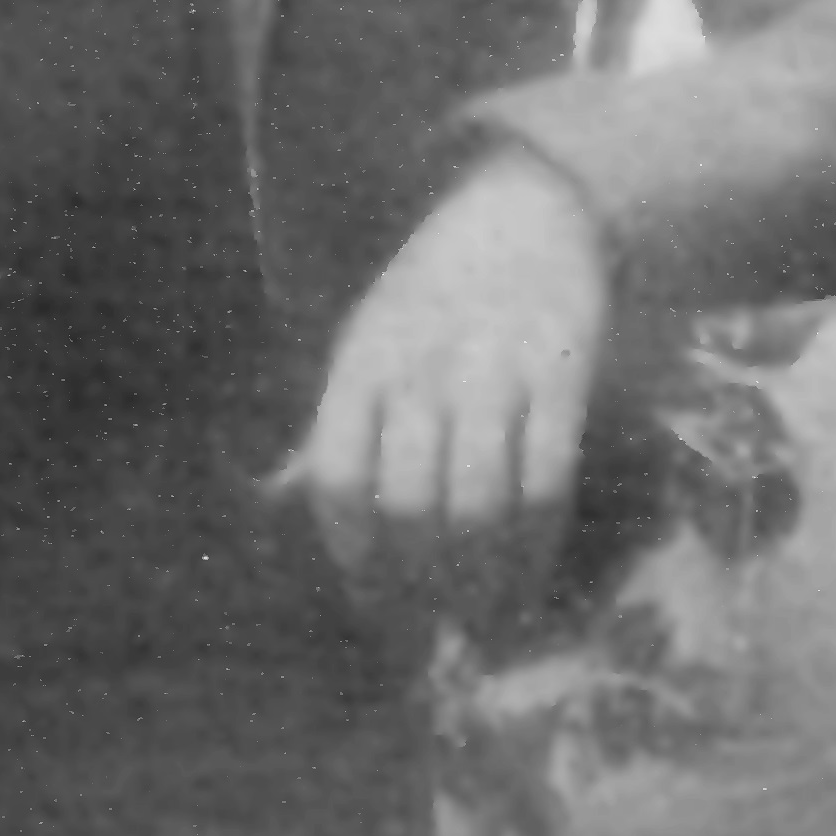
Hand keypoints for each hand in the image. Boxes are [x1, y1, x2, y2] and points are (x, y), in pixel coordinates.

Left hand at [269, 144, 608, 624]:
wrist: (525, 208)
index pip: (336, 475)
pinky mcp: (561, 374)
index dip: (350, 551)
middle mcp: (421, 368)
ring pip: (478, 503)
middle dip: (418, 583)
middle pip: (407, 502)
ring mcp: (493, 370)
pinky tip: (528, 585)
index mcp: (362, 361)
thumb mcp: (365, 338)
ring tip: (481, 623)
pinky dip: (536, 549)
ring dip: (479, 581)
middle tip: (434, 627)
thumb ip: (337, 420)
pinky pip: (547, 481)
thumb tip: (275, 496)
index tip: (371, 599)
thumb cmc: (433, 288)